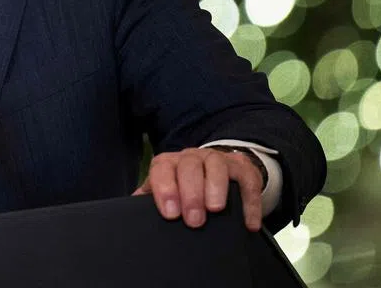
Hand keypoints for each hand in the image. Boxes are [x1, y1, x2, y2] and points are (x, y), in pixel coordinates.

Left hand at [131, 147, 263, 230]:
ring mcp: (219, 160)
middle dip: (190, 193)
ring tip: (215, 210)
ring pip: (216, 166)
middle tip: (193, 220)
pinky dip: (249, 203)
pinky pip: (247, 181)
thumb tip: (131, 210)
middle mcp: (193, 157)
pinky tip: (248, 223)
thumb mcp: (168, 187)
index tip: (170, 214)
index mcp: (171, 163)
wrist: (222, 170)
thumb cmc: (188, 184)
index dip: (165, 189)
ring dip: (215, 188)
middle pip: (189, 167)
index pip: (162, 168)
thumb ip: (151, 196)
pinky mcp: (244, 170)